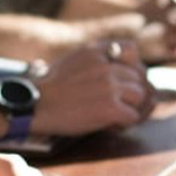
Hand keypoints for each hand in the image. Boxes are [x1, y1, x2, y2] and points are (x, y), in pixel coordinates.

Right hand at [32, 40, 155, 134]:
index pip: (132, 50)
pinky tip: (108, 125)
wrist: (34, 106)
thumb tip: (121, 73)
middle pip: (139, 77)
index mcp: (96, 50)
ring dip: (131, 108)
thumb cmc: (51, 88)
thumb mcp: (73, 60)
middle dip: (133, 92)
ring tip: (113, 116)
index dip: (132, 66)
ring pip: (140, 97)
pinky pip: (133, 117)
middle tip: (120, 105)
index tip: (122, 79)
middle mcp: (107, 65)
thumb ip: (97, 60)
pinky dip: (123, 124)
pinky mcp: (110, 108)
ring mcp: (110, 86)